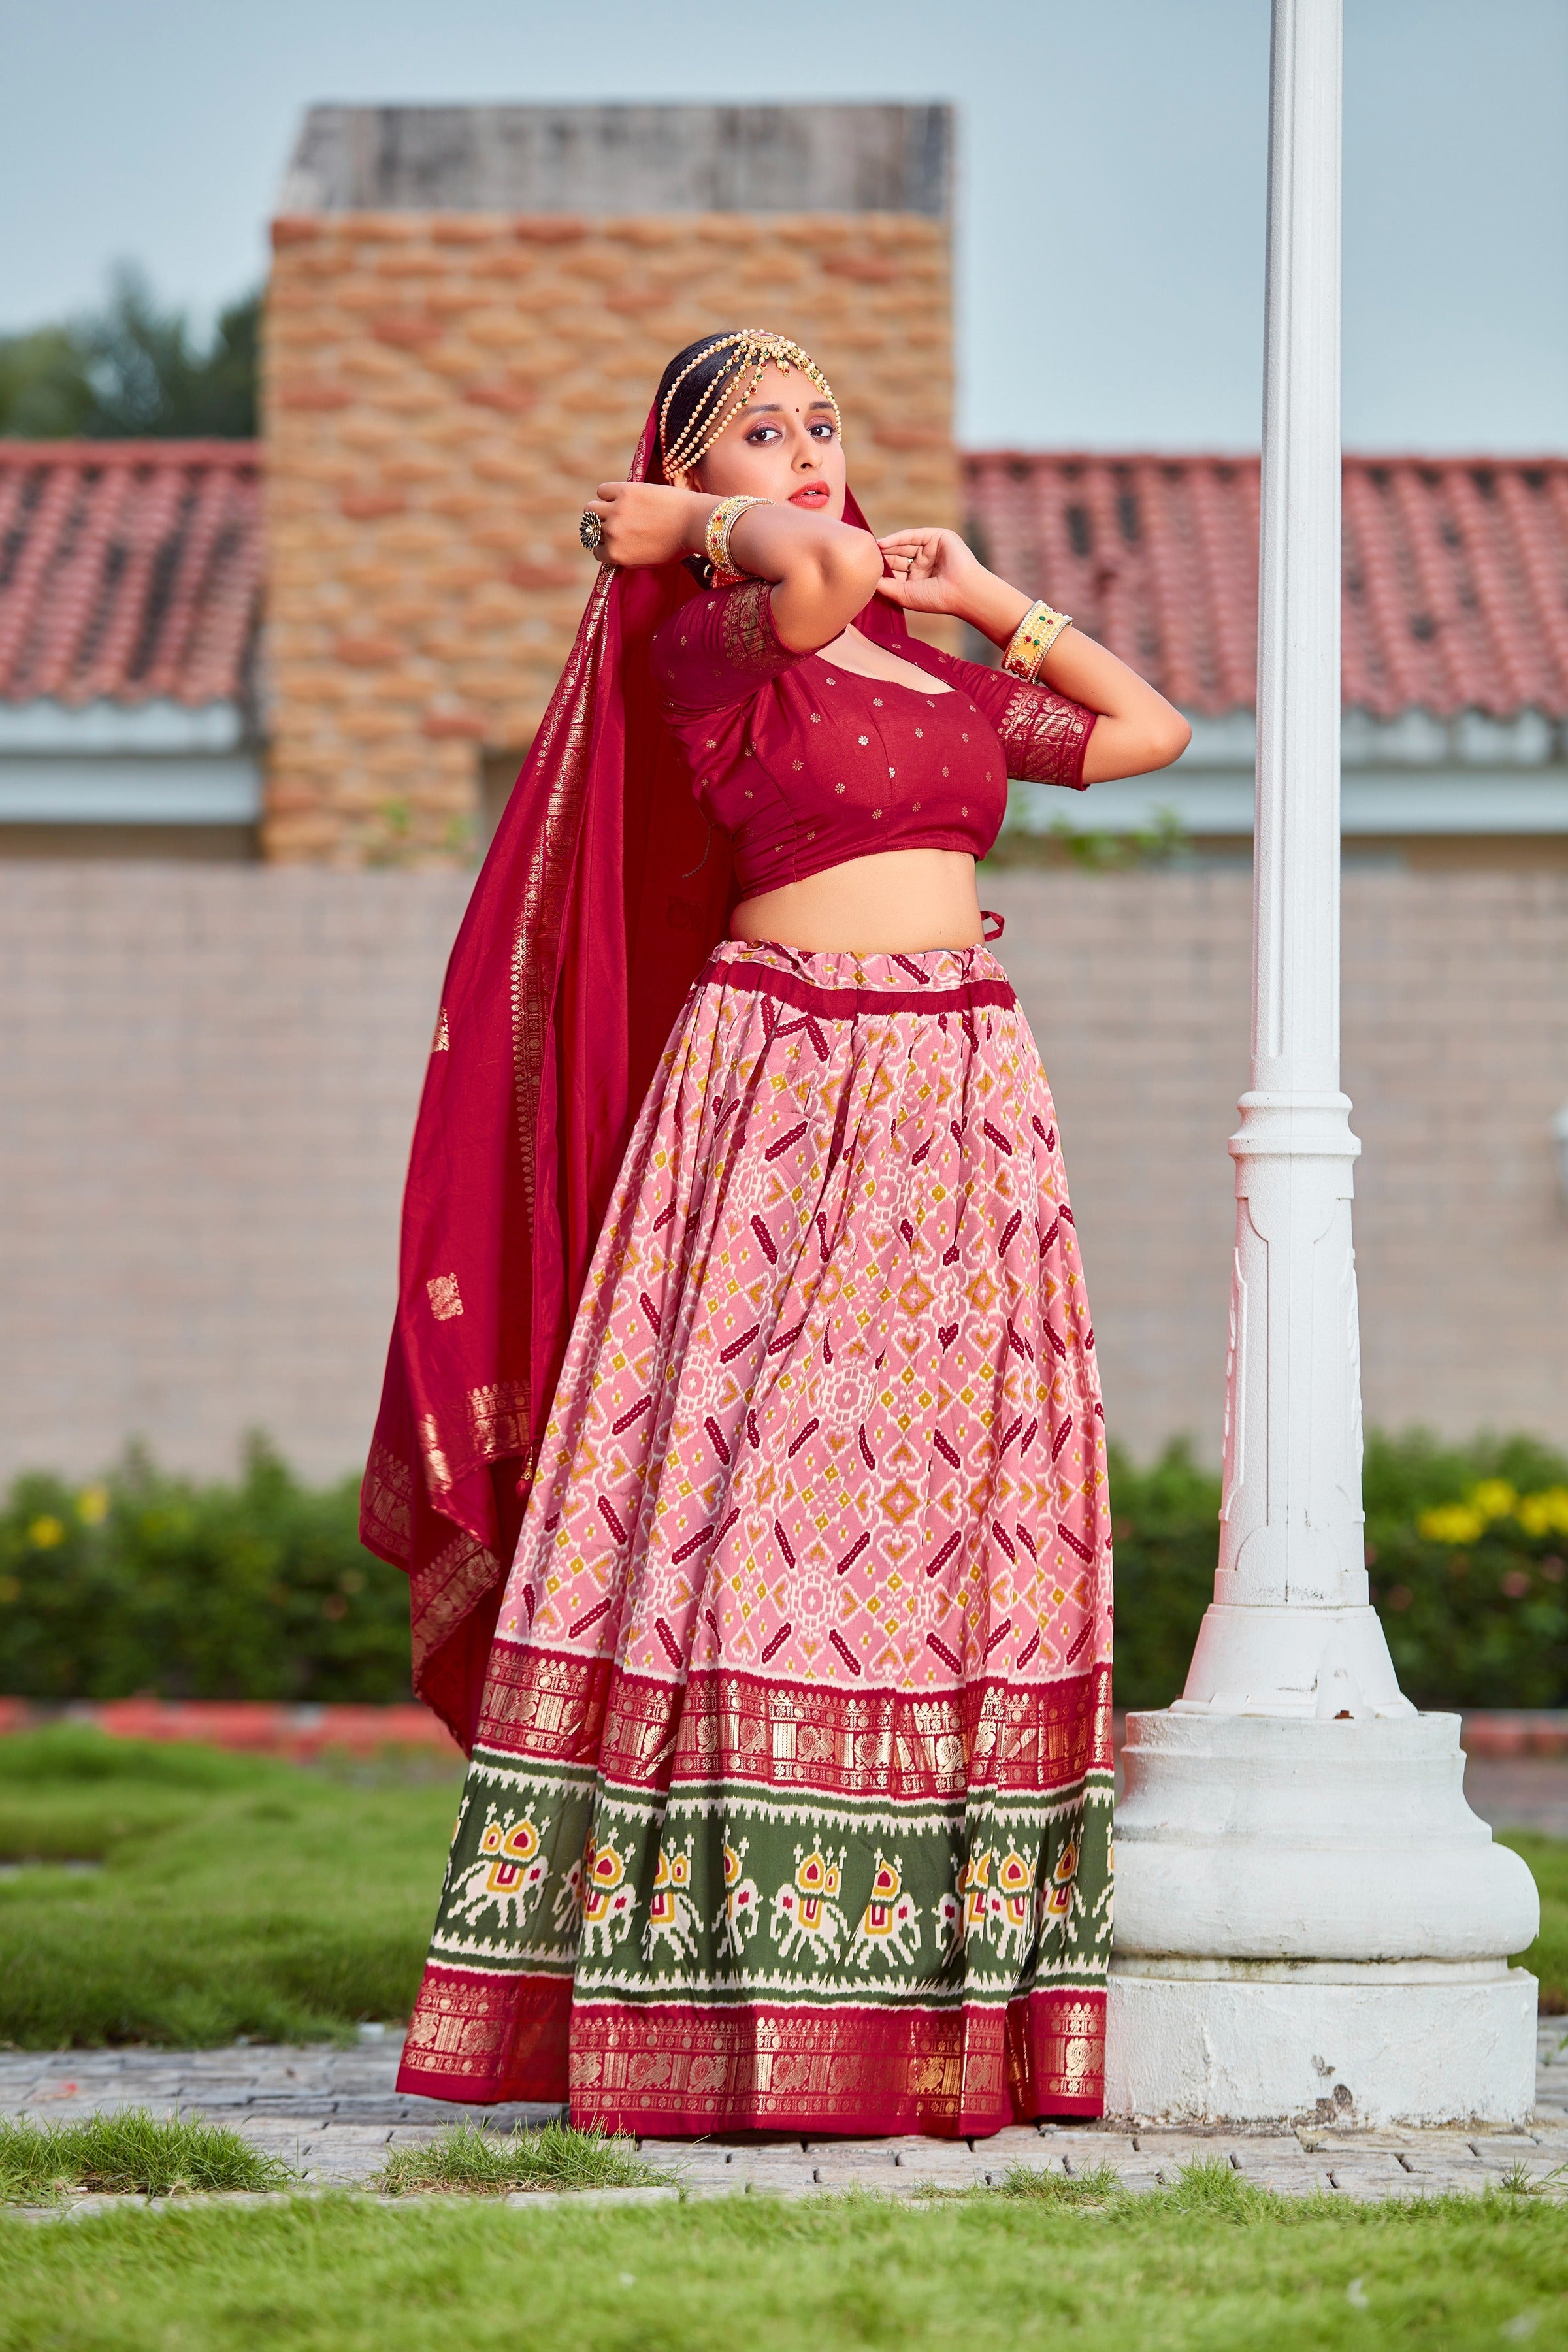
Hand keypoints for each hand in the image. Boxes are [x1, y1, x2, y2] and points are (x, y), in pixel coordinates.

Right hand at [582, 481, 707, 568]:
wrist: (695, 522)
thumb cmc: (676, 545)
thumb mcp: (649, 562)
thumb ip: (626, 558)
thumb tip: (610, 550)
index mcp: (617, 555)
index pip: (597, 550)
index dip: (606, 544)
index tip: (615, 538)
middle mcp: (613, 534)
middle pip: (591, 529)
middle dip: (602, 527)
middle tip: (616, 522)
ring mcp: (617, 512)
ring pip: (590, 510)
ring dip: (599, 509)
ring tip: (613, 508)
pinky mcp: (624, 491)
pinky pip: (602, 490)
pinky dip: (608, 493)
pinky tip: (621, 495)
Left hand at [873, 527, 988, 619]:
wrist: (961, 591)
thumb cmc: (934, 598)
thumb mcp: (903, 594)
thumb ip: (885, 586)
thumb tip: (866, 579)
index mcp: (919, 579)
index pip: (896, 570)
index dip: (881, 569)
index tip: (863, 568)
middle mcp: (925, 563)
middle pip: (898, 556)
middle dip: (882, 556)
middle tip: (864, 555)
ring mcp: (932, 549)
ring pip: (904, 544)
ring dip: (887, 546)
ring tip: (871, 549)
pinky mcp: (938, 537)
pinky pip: (913, 535)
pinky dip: (897, 538)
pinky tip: (882, 543)